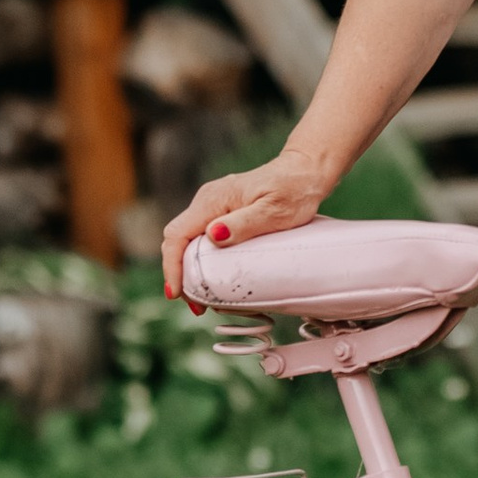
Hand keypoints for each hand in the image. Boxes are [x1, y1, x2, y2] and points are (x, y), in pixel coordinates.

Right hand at [160, 144, 334, 304]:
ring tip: (206, 300)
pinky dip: (202, 262)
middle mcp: (207, 201)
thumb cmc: (294, 190)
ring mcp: (213, 207)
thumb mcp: (274, 211)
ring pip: (188, 242)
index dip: (172, 266)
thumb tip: (213, 235)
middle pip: (178, 241)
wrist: (304, 172)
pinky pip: (201, 239)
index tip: (176, 293)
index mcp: (213, 200)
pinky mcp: (221, 213)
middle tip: (198, 306)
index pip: (177, 234)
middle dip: (180, 275)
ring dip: (190, 271)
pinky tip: (214, 279)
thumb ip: (243, 223)